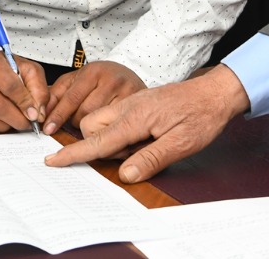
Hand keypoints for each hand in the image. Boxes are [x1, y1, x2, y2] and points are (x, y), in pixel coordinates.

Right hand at [0, 50, 47, 131]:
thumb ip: (38, 88)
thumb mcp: (28, 71)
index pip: (9, 86)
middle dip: (16, 119)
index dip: (25, 103)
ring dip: (4, 126)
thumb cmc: (8, 70)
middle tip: (27, 125)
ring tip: (14, 123)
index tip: (35, 116)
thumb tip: (37, 113)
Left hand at [43, 61, 144, 133]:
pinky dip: (107, 131)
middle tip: (77, 121)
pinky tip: (107, 127)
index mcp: (93, 71)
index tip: (47, 129)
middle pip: (85, 114)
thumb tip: (41, 112)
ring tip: (93, 123)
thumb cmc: (98, 79)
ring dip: (91, 128)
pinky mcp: (137, 106)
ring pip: (100, 122)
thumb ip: (56, 94)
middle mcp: (111, 80)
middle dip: (76, 122)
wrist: (127, 74)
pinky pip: (116, 127)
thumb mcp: (75, 79)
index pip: (71, 98)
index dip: (57, 116)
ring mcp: (126, 92)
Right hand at [44, 64, 248, 181]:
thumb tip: (124, 175)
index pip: (97, 140)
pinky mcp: (137, 104)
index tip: (52, 160)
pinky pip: (115, 118)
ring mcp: (131, 103)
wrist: (215, 92)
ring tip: (144, 145)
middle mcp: (128, 107)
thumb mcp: (181, 144)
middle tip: (134, 154)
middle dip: (98, 145)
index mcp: (135, 118)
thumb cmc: (201, 116)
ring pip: (101, 121)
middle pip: (91, 127)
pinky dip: (121, 132)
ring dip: (112, 139)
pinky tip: (145, 137)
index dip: (74, 153)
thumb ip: (151, 159)